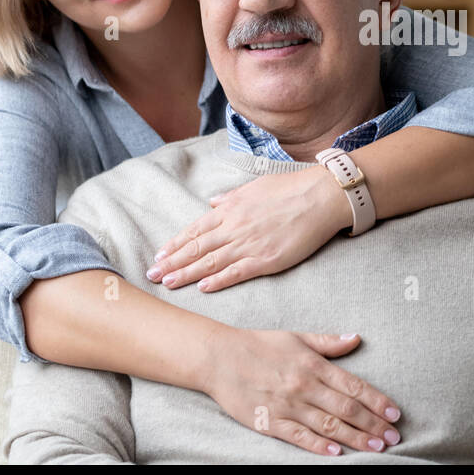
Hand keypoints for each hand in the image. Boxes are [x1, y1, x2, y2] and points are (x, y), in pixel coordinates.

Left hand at [147, 166, 353, 291]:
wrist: (322, 196)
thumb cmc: (292, 188)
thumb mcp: (255, 186)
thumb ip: (231, 197)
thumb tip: (212, 201)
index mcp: (231, 209)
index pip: (196, 230)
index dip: (176, 244)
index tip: (160, 255)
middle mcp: (235, 227)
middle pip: (197, 248)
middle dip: (172, 262)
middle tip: (151, 275)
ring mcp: (250, 244)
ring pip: (211, 262)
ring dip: (187, 273)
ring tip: (168, 283)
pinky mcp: (267, 259)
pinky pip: (237, 272)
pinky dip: (218, 280)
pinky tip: (203, 287)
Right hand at [206, 326, 401, 455]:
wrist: (219, 357)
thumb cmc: (260, 345)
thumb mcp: (297, 337)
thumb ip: (329, 343)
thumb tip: (357, 338)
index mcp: (313, 364)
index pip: (353, 386)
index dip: (377, 401)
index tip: (395, 413)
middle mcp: (304, 385)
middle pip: (346, 408)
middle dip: (373, 424)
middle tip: (394, 438)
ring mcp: (288, 405)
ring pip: (328, 425)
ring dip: (355, 437)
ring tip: (377, 448)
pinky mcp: (271, 421)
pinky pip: (299, 436)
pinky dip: (319, 445)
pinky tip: (338, 453)